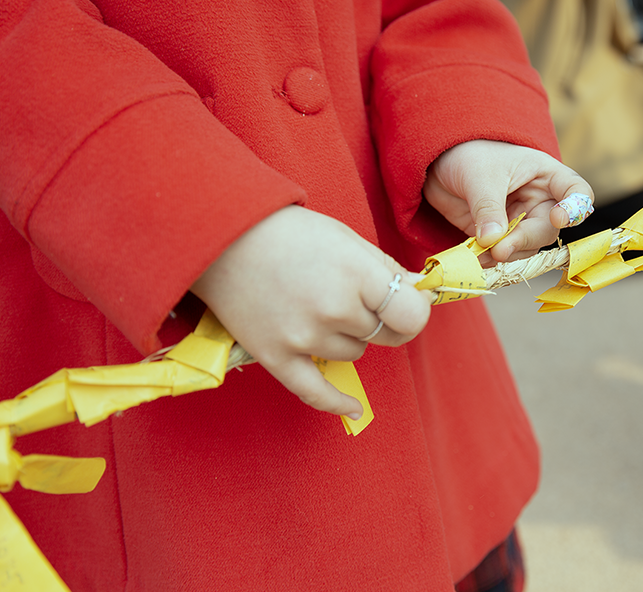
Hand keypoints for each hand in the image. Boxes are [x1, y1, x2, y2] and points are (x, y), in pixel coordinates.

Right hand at [191, 205, 431, 416]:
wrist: (223, 237)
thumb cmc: (290, 232)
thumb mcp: (347, 239)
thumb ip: (386, 270)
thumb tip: (419, 293)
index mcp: (356, 275)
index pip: (411, 315)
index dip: (414, 310)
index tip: (408, 304)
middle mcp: (334, 310)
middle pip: (384, 336)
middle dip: (380, 320)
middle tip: (358, 298)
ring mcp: (304, 338)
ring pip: (353, 353)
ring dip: (345, 336)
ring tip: (315, 304)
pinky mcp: (277, 358)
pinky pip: (317, 393)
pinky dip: (339, 403)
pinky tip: (355, 409)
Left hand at [424, 140, 593, 262]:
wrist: (440, 165)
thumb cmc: (468, 155)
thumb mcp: (479, 176)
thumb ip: (488, 207)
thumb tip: (493, 240)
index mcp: (546, 176)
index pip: (576, 192)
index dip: (575, 208)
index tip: (559, 218)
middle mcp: (540, 201)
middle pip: (548, 229)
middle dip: (524, 240)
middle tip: (499, 249)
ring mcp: (521, 221)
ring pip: (527, 248)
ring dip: (507, 255)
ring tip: (481, 255)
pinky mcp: (501, 237)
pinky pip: (505, 255)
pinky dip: (492, 261)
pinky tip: (476, 259)